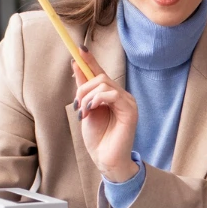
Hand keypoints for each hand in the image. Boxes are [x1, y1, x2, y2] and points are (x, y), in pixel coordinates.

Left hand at [72, 48, 138, 182]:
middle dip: (83, 88)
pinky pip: (112, 94)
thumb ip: (83, 88)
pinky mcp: (130, 110)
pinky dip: (97, 100)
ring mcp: (128, 102)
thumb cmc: (97, 138)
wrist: (105, 159)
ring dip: (87, 97)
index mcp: (111, 95)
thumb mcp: (85, 109)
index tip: (79, 48)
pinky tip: (92, 110)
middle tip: (77, 106)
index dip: (91, 60)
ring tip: (84, 113)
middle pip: (100, 77)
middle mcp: (122, 96)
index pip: (101, 72)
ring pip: (103, 84)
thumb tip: (76, 64)